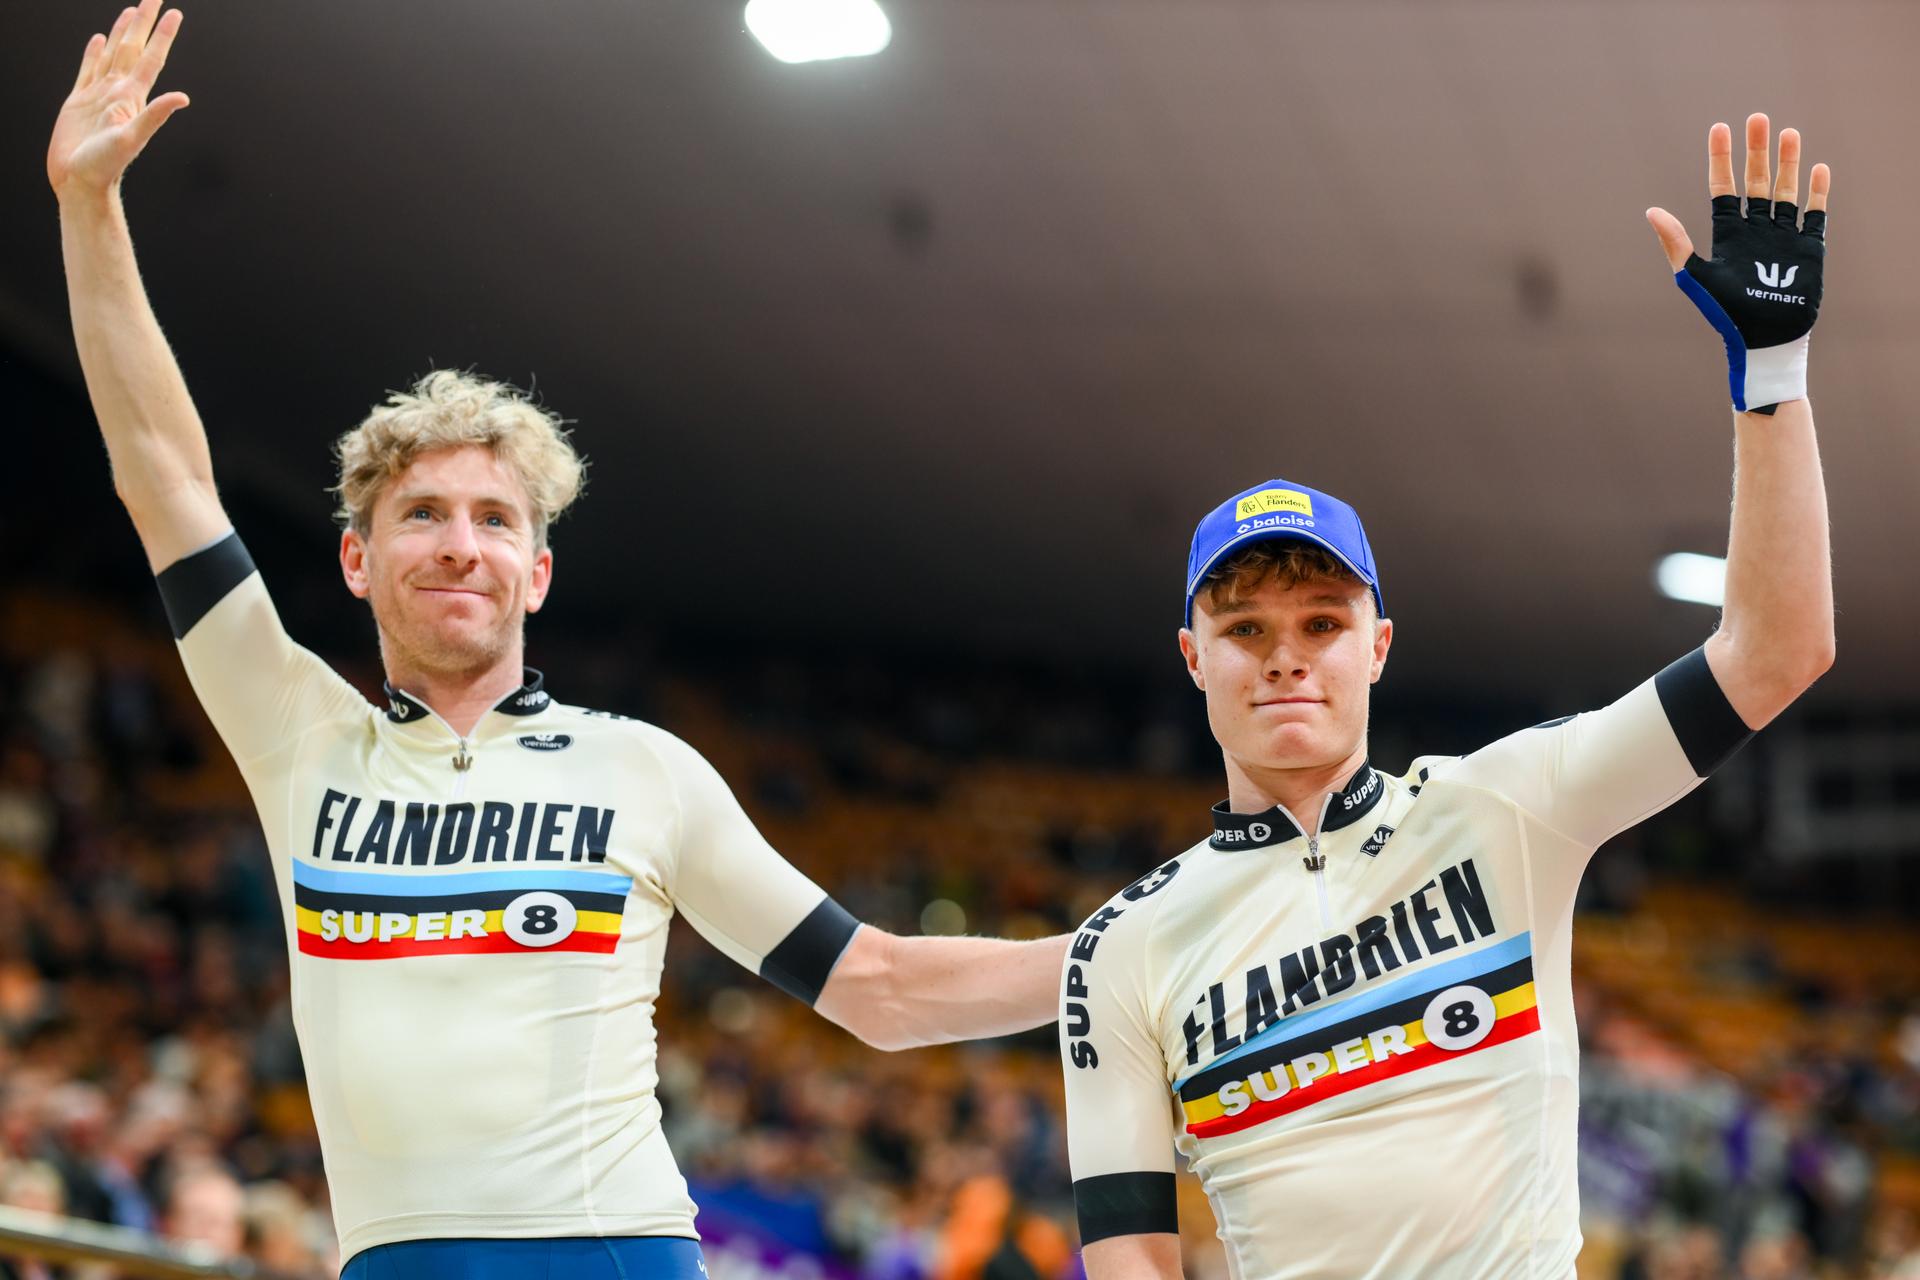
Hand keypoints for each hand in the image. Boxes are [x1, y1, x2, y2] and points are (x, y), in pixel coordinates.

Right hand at [47, 0, 187, 200]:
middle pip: (133, 49)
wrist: (79, 182)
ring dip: (122, 33)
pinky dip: (94, 53)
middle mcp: (118, 92)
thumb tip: (182, 97)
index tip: (174, 13)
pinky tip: (99, 40)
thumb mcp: (131, 139)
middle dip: (144, 23)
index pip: (151, 59)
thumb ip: (154, 116)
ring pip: (112, 55)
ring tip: (132, 12)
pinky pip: (88, 70)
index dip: (162, 36)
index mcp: (132, 97)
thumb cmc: (105, 166)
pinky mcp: (79, 101)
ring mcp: (99, 95)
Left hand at [1645, 114, 1830, 413]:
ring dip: (1788, 163)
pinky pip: (1814, 215)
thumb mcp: (1695, 276)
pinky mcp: (1808, 249)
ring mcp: (1782, 238)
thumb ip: (1675, 243)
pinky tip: (1819, 169)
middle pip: (1756, 182)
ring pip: (1786, 191)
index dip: (1721, 158)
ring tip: (1788, 132)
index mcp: (1728, 235)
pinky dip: (1817, 193)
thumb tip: (1650, 211)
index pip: (1723, 188)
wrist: (1763, 340)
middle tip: (1758, 118)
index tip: (1720, 128)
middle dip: (1756, 151)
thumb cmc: (1725, 313)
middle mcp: (1755, 231)